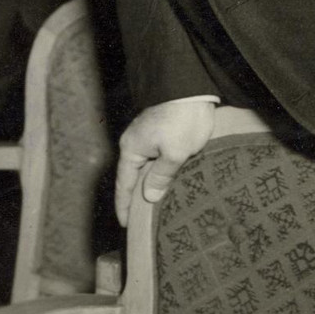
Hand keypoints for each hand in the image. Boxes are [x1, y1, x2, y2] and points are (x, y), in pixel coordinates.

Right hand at [114, 100, 216, 226]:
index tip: (125, 225)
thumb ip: (161, 176)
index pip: (124, 184)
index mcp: (132, 148)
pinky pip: (154, 159)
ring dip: (148, 186)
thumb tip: (148, 196)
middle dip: (136, 199)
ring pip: (145, 168)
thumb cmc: (182, 120)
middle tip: (141, 224)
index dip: (124, 206)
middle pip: (132, 177)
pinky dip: (157, 174)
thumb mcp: (174, 152)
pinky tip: (166, 183)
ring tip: (155, 208)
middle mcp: (135, 142)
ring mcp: (146, 135)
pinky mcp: (159, 131)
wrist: (190, 88)